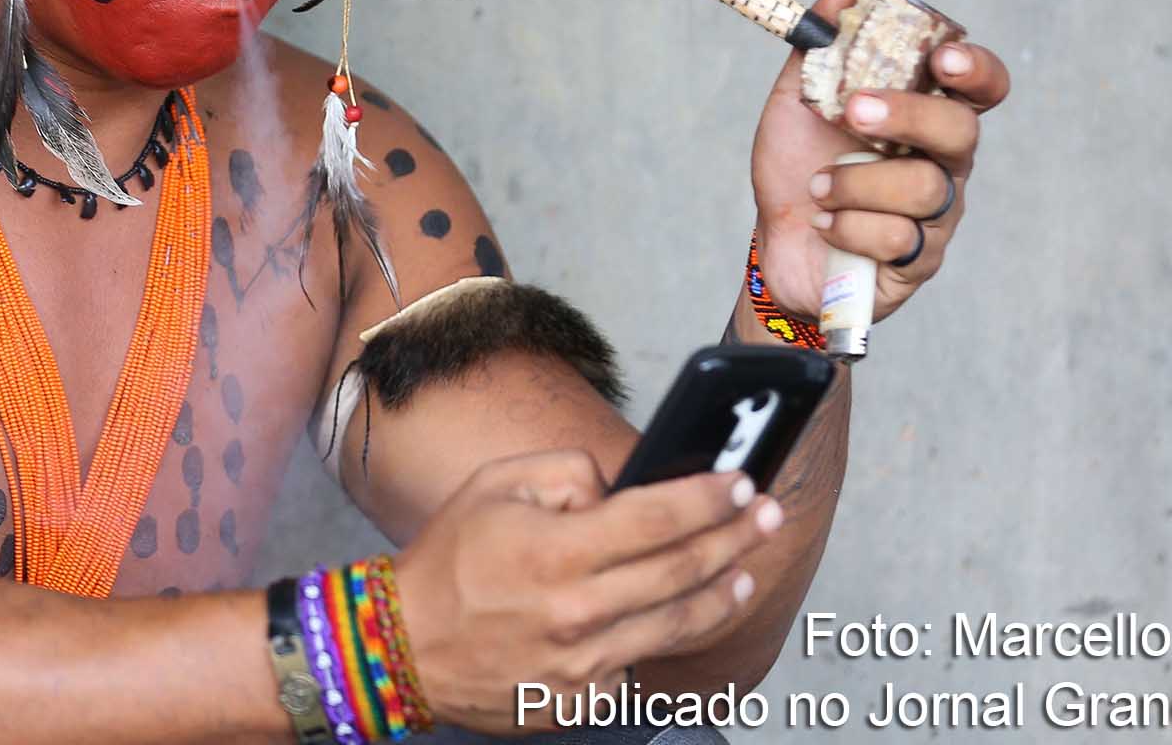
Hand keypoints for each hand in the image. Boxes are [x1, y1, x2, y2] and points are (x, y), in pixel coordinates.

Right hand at [391, 450, 784, 734]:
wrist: (404, 646)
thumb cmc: (449, 560)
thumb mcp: (495, 485)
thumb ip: (567, 472)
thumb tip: (623, 486)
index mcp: (556, 551)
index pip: (655, 518)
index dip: (707, 497)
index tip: (741, 482)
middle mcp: (577, 611)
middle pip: (681, 570)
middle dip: (735, 537)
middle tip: (768, 515)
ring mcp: (583, 664)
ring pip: (676, 623)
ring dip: (721, 591)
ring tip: (746, 567)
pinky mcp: (583, 698)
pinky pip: (638, 660)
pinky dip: (663, 631)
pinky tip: (680, 609)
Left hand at [748, 0, 1010, 324]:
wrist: (774, 243)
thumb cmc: (798, 168)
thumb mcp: (796, 106)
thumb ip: (819, 51)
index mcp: (925, 114)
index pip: (980, 86)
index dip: (977, 69)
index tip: (942, 59)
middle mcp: (944, 161)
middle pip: (961, 130)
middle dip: (908, 116)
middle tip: (853, 113)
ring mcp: (938, 213)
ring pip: (924, 188)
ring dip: (855, 183)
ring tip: (817, 187)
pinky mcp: (920, 260)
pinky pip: (900, 238)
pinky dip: (848, 226)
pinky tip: (824, 225)